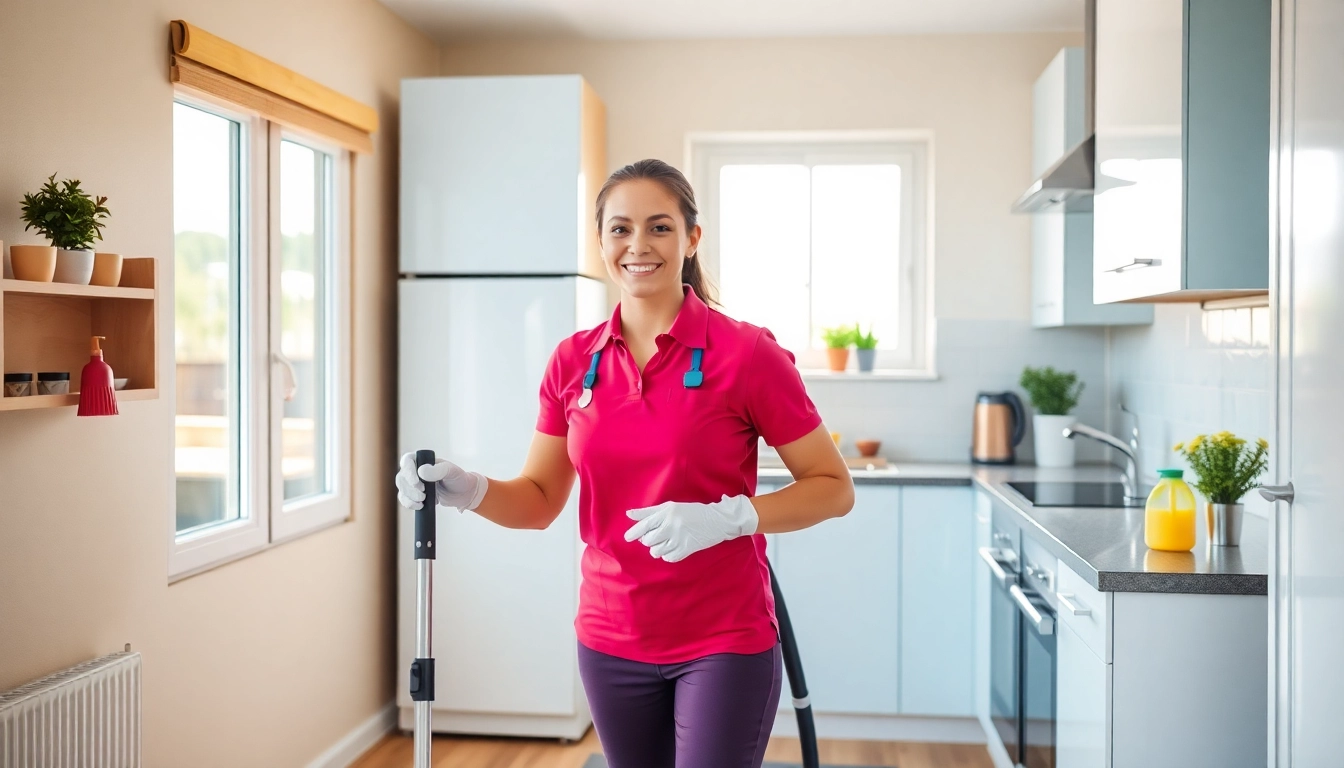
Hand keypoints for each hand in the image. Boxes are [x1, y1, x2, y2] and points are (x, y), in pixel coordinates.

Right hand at [396, 452, 487, 511]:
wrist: (464, 494)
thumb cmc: (459, 479)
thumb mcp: (452, 472)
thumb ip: (438, 470)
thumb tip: (421, 471)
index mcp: (424, 460)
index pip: (407, 461)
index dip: (408, 472)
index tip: (417, 483)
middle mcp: (416, 470)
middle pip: (401, 477)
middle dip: (410, 488)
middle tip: (423, 494)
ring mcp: (414, 483)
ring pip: (401, 489)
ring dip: (409, 497)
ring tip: (423, 500)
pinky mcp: (415, 494)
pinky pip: (404, 499)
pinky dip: (409, 504)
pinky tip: (420, 505)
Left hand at [623, 494, 758, 562]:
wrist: (717, 520)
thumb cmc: (692, 512)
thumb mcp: (670, 507)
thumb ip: (648, 512)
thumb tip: (628, 514)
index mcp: (667, 512)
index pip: (645, 524)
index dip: (634, 532)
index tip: (627, 538)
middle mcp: (672, 525)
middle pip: (649, 540)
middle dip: (649, 541)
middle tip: (657, 536)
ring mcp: (679, 538)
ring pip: (657, 551)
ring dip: (658, 549)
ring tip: (666, 542)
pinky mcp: (687, 549)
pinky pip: (668, 558)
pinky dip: (668, 555)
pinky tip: (674, 547)